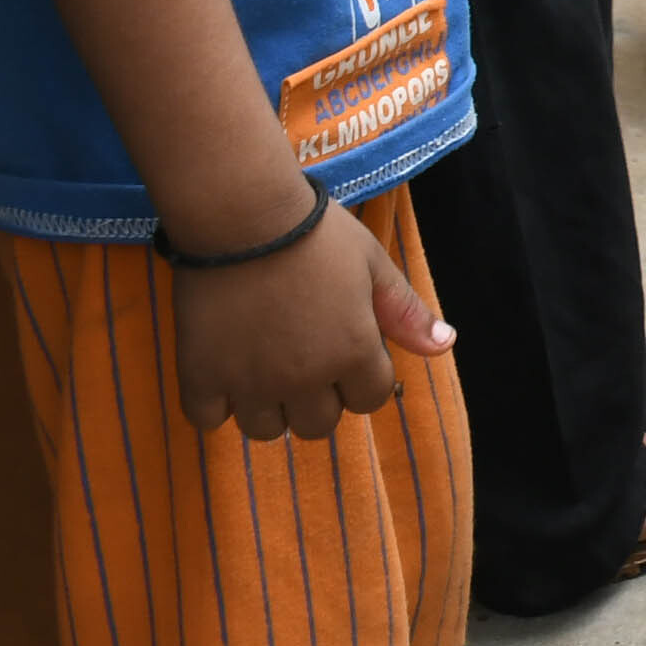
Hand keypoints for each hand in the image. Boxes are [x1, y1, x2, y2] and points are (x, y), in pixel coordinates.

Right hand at [171, 191, 453, 441]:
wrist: (242, 215)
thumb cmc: (315, 234)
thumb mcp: (373, 264)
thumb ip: (406, 312)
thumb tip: (445, 346)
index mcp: (353, 352)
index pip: (370, 400)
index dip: (361, 376)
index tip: (343, 347)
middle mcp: (304, 378)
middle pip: (318, 425)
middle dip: (317, 399)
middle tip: (301, 356)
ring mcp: (250, 382)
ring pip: (265, 430)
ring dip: (267, 406)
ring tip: (261, 363)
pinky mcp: (201, 375)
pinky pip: (206, 419)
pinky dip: (214, 403)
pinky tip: (221, 368)